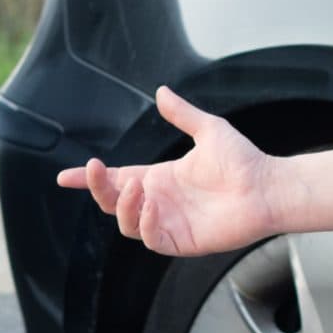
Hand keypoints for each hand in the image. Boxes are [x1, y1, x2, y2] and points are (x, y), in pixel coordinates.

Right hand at [54, 85, 282, 256]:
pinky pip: (151, 239)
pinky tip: (150, 206)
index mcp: (161, 178)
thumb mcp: (208, 129)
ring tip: (136, 187)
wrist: (267, 186)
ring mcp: (169, 223)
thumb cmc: (243, 161)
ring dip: (123, 206)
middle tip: (97, 169)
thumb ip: (182, 114)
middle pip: (113, 202)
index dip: (91, 179)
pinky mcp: (182, 241)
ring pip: (126, 223)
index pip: (117, 180)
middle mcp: (160, 202)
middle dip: (98, 188)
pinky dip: (144, 224)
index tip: (65, 177)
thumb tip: (161, 92)